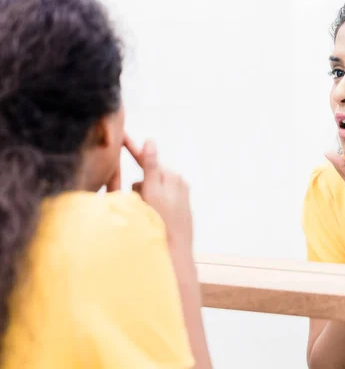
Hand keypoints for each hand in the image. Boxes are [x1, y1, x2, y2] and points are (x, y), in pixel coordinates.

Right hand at [124, 135, 193, 251]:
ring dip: (144, 198)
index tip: (122, 134)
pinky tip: (154, 219)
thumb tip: (150, 140)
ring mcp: (181, 195)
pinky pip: (159, 200)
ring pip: (151, 189)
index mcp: (171, 176)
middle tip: (138, 205)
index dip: (132, 147)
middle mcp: (178, 183)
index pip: (147, 159)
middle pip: (148, 176)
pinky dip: (151, 206)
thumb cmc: (160, 223)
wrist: (176, 251)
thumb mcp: (152, 192)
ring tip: (147, 216)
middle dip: (138, 187)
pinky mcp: (180, 207)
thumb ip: (151, 165)